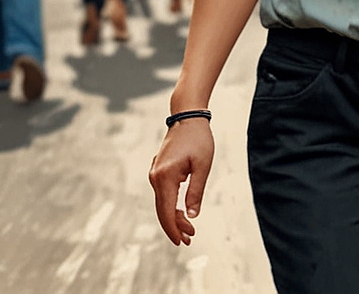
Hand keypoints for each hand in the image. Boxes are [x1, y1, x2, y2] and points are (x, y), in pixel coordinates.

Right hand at [149, 116, 215, 244]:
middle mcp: (155, 177)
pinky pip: (163, 194)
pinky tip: (181, 212)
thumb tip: (191, 215)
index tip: (182, 242)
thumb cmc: (198, 139)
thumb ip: (196, 192)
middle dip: (175, 227)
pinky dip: (171, 205)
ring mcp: (155, 173)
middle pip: (162, 210)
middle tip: (189, 239)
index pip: (166, 211)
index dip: (173, 229)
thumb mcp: (203, 166)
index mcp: (165, 176)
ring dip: (174, 217)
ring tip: (189, 229)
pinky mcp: (158, 171)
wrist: (187, 117)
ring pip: (162, 203)